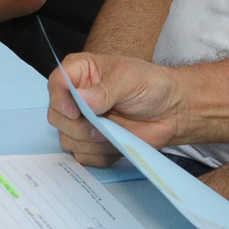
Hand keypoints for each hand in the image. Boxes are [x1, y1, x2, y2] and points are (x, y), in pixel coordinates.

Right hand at [45, 53, 191, 166]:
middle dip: (76, 126)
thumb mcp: (128, 80)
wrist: (172, 111)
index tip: (74, 111)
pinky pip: (83, 156)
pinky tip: (116, 144)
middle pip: (56, 116)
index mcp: (82, 72)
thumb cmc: (151, 86)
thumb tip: (80, 100)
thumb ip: (103, 91)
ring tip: (113, 133)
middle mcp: (77, 97)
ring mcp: (84, 122)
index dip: (60, 99)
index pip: (57, 83)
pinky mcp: (93, 143)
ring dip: (90, 142)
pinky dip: (99, 155)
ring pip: (67, 139)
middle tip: (99, 126)